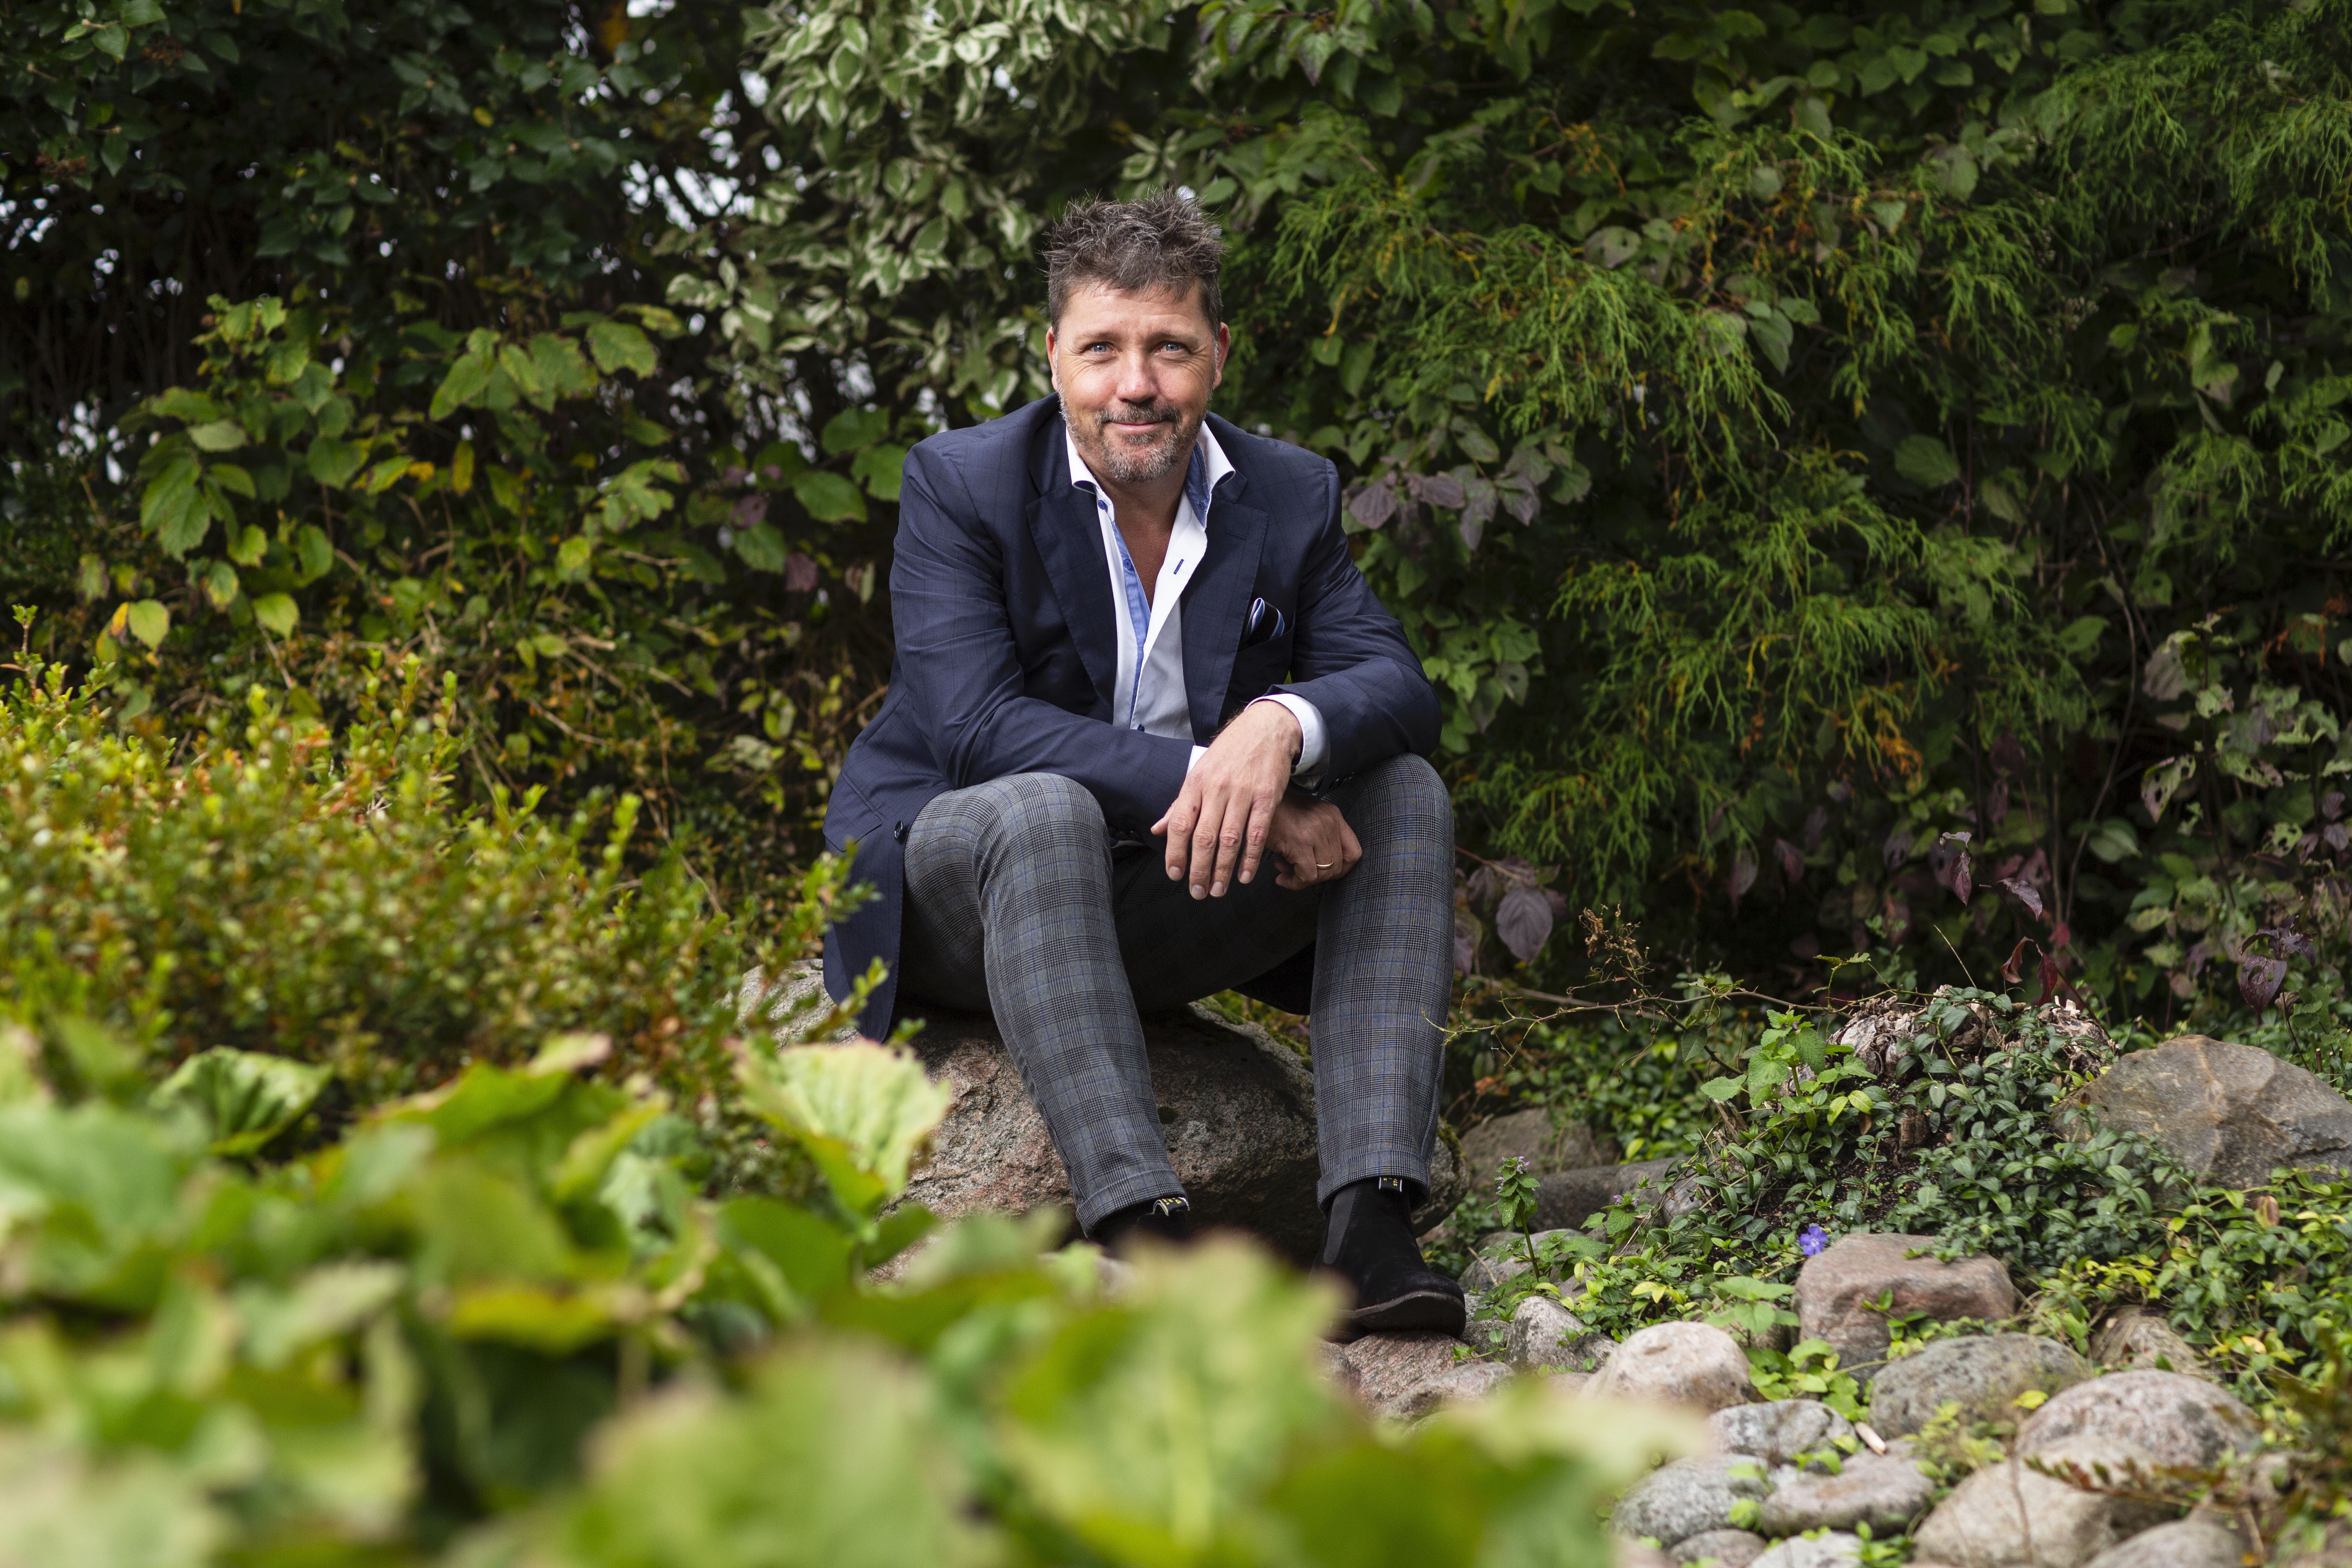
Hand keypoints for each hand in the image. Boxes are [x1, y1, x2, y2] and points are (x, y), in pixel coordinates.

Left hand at [1151, 701, 1300, 896]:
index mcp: (1195, 784)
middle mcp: (1216, 789)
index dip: (1175, 852)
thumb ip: (1179, 805)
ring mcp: (1243, 793)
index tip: (1174, 874)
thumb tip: (1157, 830)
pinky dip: (1251, 858)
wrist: (1264, 729)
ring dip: (1223, 869)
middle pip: (1204, 837)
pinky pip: (1258, 833)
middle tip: (1198, 892)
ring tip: (1218, 890)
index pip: (1179, 823)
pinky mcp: (1267, 797)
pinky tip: (1245, 875)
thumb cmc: (1228, 754)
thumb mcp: (1198, 774)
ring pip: (1230, 839)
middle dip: (1199, 870)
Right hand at [1265, 794, 1360, 889]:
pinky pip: (1307, 876)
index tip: (1325, 873)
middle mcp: (1329, 822)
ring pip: (1323, 873)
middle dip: (1318, 876)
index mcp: (1333, 815)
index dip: (1342, 869)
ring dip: (1304, 879)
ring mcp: (1316, 832)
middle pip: (1338, 866)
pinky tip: (1282, 877)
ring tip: (1286, 871)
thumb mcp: (1307, 817)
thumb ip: (1320, 838)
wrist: (1254, 803)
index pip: (1354, 852)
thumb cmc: (1277, 812)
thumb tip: (1322, 869)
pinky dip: (1295, 882)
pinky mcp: (1300, 842)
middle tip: (1299, 872)